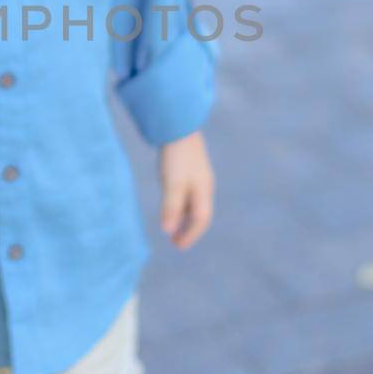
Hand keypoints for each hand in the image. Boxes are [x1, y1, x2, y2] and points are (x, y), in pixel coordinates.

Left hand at [158, 131, 214, 249]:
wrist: (178, 126)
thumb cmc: (176, 157)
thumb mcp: (172, 184)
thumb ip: (171, 207)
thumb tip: (168, 230)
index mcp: (203, 191)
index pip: (201, 219)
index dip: (191, 235)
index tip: (178, 246)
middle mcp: (204, 186)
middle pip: (200, 214)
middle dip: (189, 230)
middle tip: (176, 243)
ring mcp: (198, 177)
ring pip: (194, 204)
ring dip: (184, 219)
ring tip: (173, 229)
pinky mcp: (190, 169)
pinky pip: (189, 194)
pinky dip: (181, 206)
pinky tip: (172, 206)